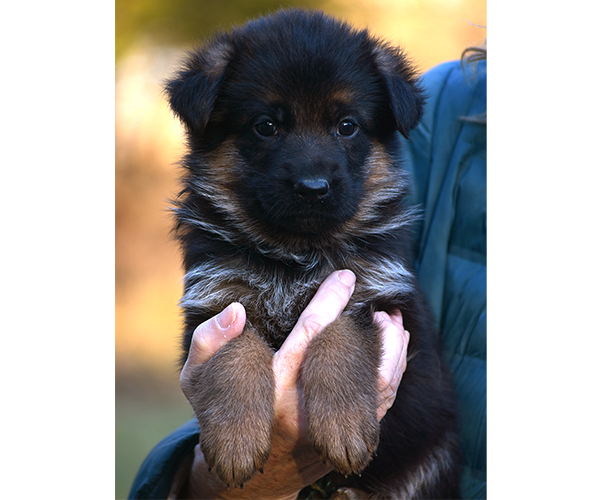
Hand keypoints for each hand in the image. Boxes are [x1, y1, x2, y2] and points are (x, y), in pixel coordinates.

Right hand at [175, 270, 409, 499]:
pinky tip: (395, 354)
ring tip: (395, 323)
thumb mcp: (199, 380)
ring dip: (393, 351)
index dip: (331, 301)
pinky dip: (394, 375)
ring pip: (379, 386)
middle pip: (356, 362)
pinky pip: (383, 405)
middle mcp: (308, 411)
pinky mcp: (347, 441)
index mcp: (274, 389)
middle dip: (377, 331)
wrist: (248, 474)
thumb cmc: (223, 416)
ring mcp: (332, 430)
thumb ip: (209, 342)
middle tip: (385, 307)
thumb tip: (236, 310)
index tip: (345, 276)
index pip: (311, 334)